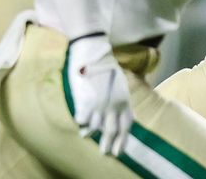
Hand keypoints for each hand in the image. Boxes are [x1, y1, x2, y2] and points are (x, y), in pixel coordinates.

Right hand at [67, 34, 132, 155]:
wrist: (95, 53)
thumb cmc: (107, 67)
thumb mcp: (121, 84)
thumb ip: (121, 101)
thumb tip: (124, 116)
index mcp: (125, 100)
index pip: (126, 125)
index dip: (123, 140)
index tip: (119, 151)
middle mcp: (114, 105)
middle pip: (111, 130)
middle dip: (108, 144)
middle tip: (105, 153)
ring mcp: (100, 104)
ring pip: (95, 126)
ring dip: (90, 132)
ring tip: (86, 134)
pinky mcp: (86, 101)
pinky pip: (82, 119)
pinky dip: (80, 121)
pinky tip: (79, 120)